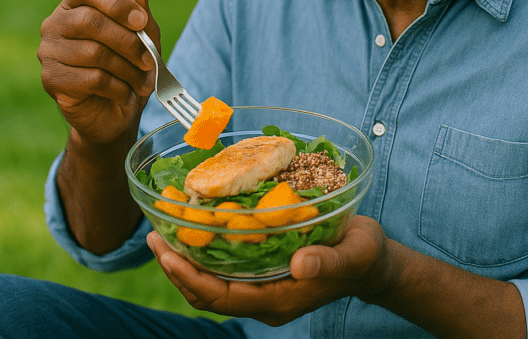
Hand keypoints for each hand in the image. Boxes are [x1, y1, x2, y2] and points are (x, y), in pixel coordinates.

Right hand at [38, 0, 160, 144]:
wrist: (115, 112)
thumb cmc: (129, 64)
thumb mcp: (142, 33)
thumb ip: (137, 4)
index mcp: (76, 3)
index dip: (115, 0)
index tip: (142, 20)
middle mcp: (56, 23)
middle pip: (91, 21)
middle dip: (129, 42)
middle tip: (150, 60)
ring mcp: (49, 51)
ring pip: (94, 53)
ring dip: (128, 69)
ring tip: (142, 80)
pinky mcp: (51, 79)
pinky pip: (91, 79)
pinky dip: (118, 88)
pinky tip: (125, 93)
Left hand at [147, 216, 392, 326]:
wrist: (373, 262)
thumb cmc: (364, 257)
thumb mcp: (352, 255)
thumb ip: (327, 261)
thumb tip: (300, 264)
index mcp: (279, 300)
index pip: (222, 298)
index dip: (191, 280)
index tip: (167, 256)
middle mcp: (264, 297)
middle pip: (208, 293)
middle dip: (177, 269)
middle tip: (154, 237)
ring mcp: (263, 286)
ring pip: (212, 282)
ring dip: (186, 260)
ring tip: (163, 231)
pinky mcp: (265, 271)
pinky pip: (226, 268)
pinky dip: (206, 250)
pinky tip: (196, 226)